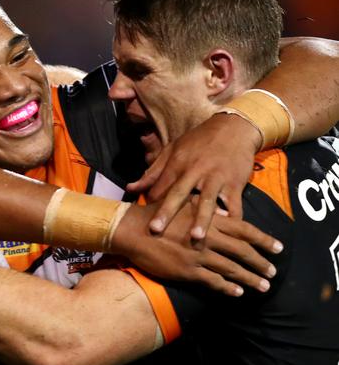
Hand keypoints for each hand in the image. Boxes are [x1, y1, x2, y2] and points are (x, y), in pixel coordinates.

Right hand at [111, 201, 281, 296]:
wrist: (133, 230)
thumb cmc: (157, 214)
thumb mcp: (183, 203)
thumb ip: (206, 208)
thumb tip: (227, 214)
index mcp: (209, 219)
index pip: (245, 230)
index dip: (263, 239)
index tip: (278, 248)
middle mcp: (208, 237)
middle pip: (243, 251)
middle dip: (261, 262)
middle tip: (274, 271)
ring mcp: (198, 255)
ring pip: (231, 268)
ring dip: (250, 278)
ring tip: (263, 286)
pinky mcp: (187, 270)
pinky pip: (213, 281)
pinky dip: (228, 287)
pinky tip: (238, 292)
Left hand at [126, 113, 261, 240]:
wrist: (234, 127)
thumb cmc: (199, 141)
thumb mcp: (173, 150)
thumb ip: (152, 172)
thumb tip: (130, 188)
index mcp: (177, 163)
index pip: (160, 186)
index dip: (151, 202)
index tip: (142, 219)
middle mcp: (195, 171)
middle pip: (178, 193)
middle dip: (166, 212)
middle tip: (155, 230)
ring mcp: (216, 178)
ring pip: (207, 201)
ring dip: (201, 220)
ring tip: (196, 238)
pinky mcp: (235, 183)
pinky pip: (234, 204)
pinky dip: (232, 218)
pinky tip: (227, 232)